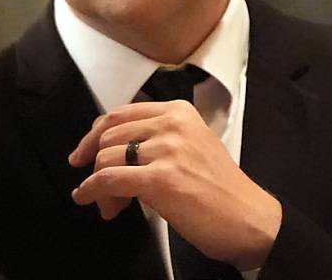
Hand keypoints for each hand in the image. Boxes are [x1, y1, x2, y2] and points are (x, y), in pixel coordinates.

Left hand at [68, 100, 281, 269]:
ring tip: (111, 206)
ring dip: (99, 186)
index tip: (83, 152)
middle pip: (108, 136)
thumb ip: (156, 140)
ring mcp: (167, 150)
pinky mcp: (160, 179)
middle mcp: (172, 124)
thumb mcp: (191, 147)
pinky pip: (108, 180)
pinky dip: (92, 191)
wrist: (248, 219)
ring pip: (105, 158)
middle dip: (96, 164)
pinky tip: (91, 201)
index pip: (120, 114)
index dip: (94, 135)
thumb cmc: (221, 191)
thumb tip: (111, 155)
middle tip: (101, 189)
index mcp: (179, 112)